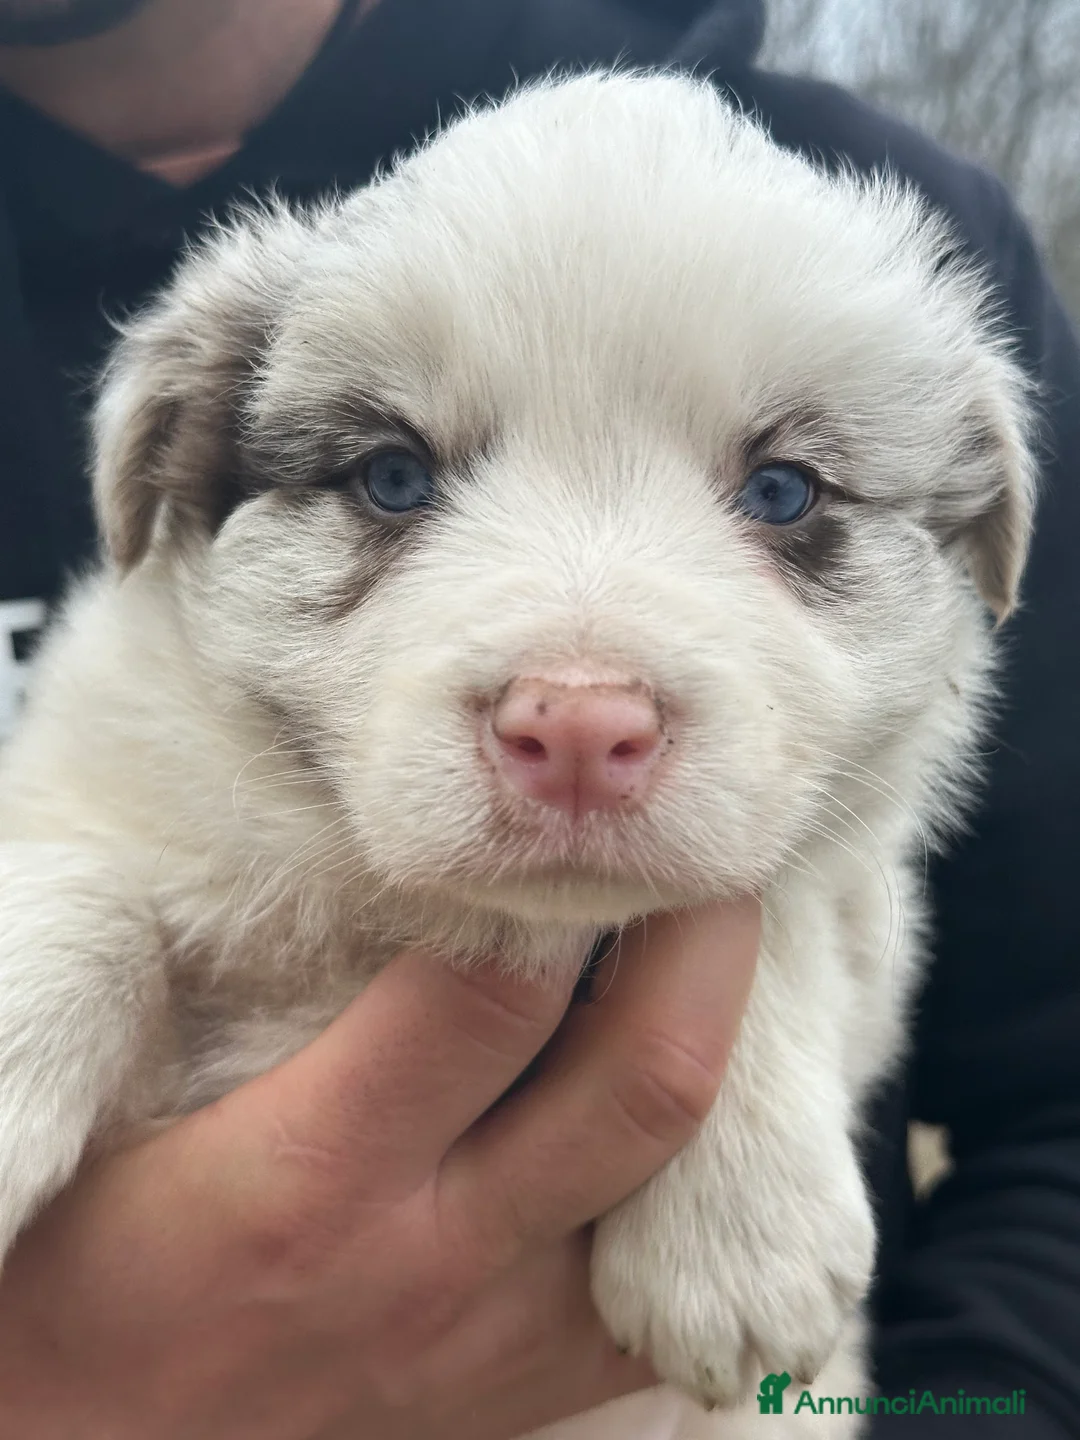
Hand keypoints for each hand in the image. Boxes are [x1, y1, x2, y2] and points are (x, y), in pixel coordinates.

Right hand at [0, 900, 758, 1439]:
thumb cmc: (84, 1267)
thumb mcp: (120, 1105)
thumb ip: (250, 988)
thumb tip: (400, 866)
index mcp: (312, 1175)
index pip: (495, 989)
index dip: (553, 885)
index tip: (571, 816)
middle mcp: (437, 1264)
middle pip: (643, 1081)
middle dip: (706, 945)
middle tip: (711, 851)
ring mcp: (502, 1347)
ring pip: (686, 1185)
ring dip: (726, 1052)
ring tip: (715, 951)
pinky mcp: (531, 1395)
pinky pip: (667, 1291)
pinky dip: (699, 1191)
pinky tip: (682, 1108)